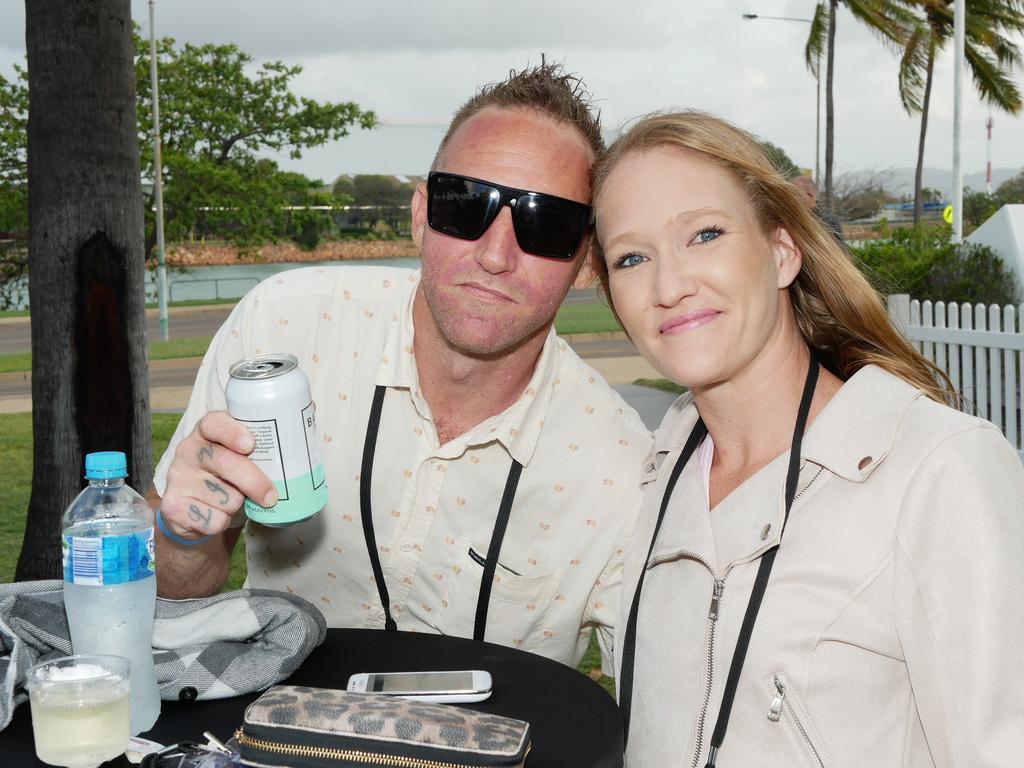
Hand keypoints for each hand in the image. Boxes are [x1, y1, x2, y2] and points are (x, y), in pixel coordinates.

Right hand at [158, 411, 277, 541]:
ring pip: (224, 496)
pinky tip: (218, 515)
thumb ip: (268, 437)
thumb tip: (309, 410)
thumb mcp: (243, 455)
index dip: (232, 432)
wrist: (195, 514)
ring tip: (236, 500)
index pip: (214, 423)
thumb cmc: (229, 478)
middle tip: (271, 496)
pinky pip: (212, 519)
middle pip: (224, 462)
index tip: (251, 445)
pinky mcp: (173, 507)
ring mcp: (177, 478)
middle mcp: (187, 450)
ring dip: (238, 504)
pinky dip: (223, 522)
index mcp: (206, 431)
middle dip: (254, 481)